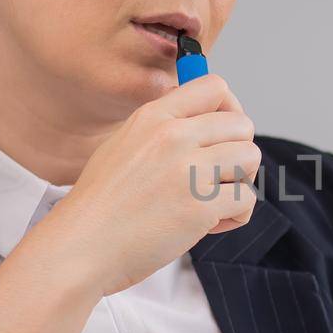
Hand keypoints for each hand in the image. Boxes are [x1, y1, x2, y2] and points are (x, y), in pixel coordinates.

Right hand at [39, 74, 259, 296]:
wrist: (81, 245)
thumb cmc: (100, 204)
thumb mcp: (122, 145)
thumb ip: (161, 130)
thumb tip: (204, 123)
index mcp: (154, 117)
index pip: (215, 87)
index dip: (230, 109)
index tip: (223, 134)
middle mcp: (173, 136)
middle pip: (242, 125)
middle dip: (238, 152)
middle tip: (218, 177)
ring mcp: (188, 170)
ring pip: (251, 157)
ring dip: (240, 182)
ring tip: (213, 201)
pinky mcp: (200, 206)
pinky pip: (247, 199)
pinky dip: (236, 215)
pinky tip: (210, 225)